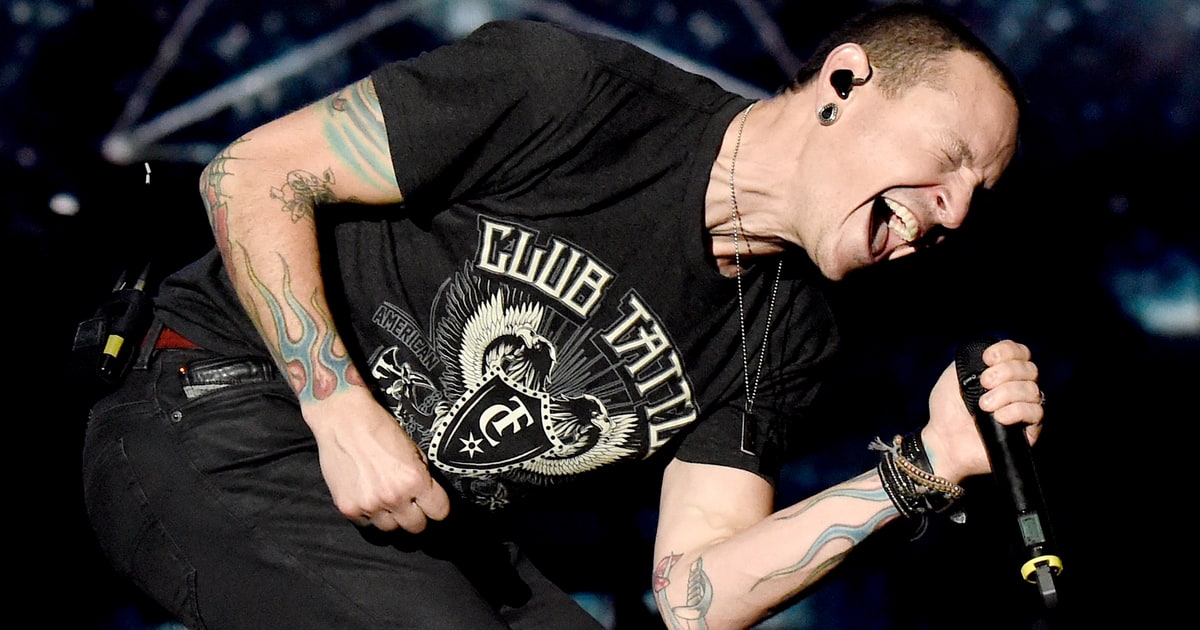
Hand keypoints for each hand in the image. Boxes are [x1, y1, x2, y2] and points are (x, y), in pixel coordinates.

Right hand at [306, 388, 450, 532]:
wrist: (343, 420)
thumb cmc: (380, 429)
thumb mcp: (414, 450)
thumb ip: (422, 477)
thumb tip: (429, 497)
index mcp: (415, 481)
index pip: (439, 513)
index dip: (437, 509)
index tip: (432, 506)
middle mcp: (394, 497)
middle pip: (416, 527)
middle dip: (416, 517)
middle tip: (409, 505)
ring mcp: (370, 506)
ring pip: (390, 529)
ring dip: (391, 518)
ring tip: (386, 500)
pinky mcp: (348, 509)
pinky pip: (366, 524)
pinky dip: (369, 515)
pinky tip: (368, 497)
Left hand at [921, 339, 1043, 482]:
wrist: (943, 441)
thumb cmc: (947, 410)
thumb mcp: (954, 376)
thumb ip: (973, 360)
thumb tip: (991, 352)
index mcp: (1002, 373)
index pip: (1020, 353)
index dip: (1008, 351)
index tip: (987, 359)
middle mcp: (1018, 388)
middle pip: (1029, 369)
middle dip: (1005, 372)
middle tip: (984, 383)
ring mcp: (1025, 409)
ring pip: (1032, 390)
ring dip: (1005, 394)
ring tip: (984, 405)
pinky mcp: (1029, 431)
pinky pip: (1035, 413)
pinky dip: (1015, 411)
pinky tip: (998, 417)